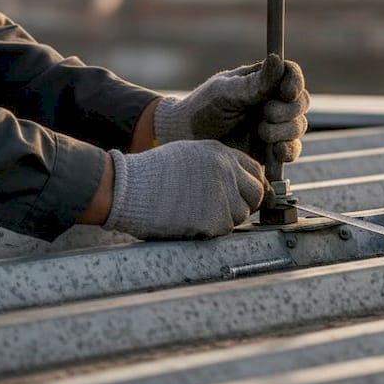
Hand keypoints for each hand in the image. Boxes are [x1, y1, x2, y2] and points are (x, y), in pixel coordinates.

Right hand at [103, 140, 265, 238]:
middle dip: (244, 203)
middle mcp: (227, 170)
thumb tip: (237, 182)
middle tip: (224, 211)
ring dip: (225, 218)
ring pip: (241, 214)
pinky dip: (211, 230)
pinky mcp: (215, 218)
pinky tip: (190, 222)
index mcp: (220, 153)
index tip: (244, 195)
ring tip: (197, 213)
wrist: (128, 189)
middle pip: (256, 193)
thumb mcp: (188, 155)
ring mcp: (223, 194)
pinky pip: (225, 229)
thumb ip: (215, 165)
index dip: (250, 185)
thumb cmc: (151, 175)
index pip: (255, 170)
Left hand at [153, 54, 308, 163]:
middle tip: (265, 116)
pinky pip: (292, 150)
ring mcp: (274, 126)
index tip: (286, 93)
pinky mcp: (271, 151)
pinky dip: (288, 151)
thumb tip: (277, 59)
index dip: (295, 82)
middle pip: (300, 102)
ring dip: (285, 130)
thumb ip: (253, 83)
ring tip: (261, 133)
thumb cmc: (201, 110)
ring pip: (298, 126)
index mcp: (262, 81)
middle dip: (287, 110)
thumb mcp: (224, 93)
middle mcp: (272, 102)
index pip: (291, 75)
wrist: (187, 143)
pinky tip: (276, 152)